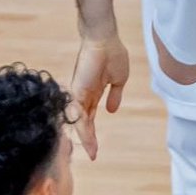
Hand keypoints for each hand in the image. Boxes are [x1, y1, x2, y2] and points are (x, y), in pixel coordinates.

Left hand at [68, 33, 128, 159]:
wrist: (105, 39)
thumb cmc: (112, 54)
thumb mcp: (118, 80)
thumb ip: (114, 96)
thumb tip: (112, 110)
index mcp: (92, 93)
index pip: (90, 118)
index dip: (92, 133)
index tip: (96, 149)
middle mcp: (82, 95)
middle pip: (83, 122)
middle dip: (88, 140)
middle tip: (93, 155)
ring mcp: (78, 93)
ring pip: (79, 120)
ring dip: (85, 137)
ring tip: (92, 151)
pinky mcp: (76, 89)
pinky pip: (77, 112)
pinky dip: (81, 125)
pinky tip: (87, 138)